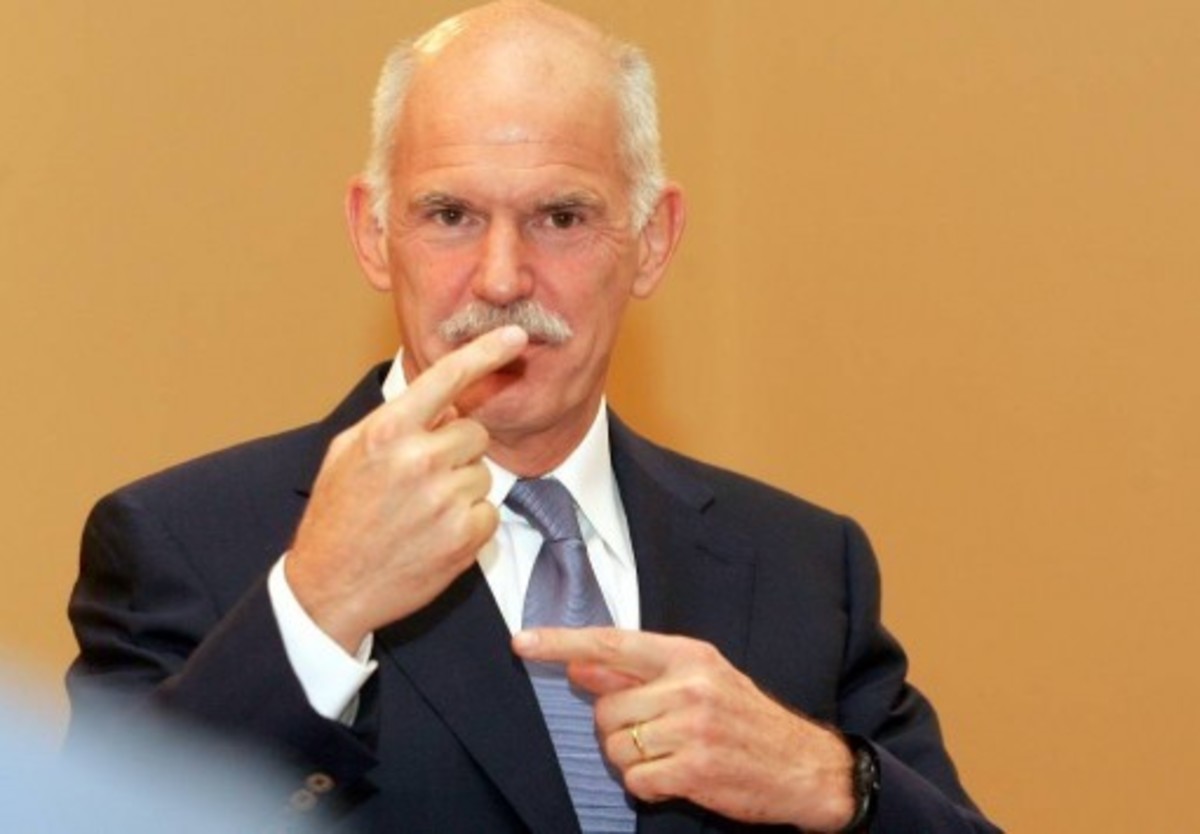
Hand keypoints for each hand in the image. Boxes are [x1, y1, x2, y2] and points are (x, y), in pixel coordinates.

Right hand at [287, 325, 527, 651]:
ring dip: (460, 487)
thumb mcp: (349, 452)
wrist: (331, 587)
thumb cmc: (338, 516)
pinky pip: (489, 510)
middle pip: (474, 432)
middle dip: (456, 450)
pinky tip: (434, 535)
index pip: (446, 378)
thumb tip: (444, 401)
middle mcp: (419, 460)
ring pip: (482, 473)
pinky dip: (469, 522)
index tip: (514, 336)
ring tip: (420, 512)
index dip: (485, 352)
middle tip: (420, 479)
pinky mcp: (465, 535)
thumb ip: (396, 420)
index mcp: (387, 431)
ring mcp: (445, 499)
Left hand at [512, 627, 855, 831]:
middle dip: (617, 727)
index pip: (612, 642)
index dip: (562, 642)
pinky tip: (676, 778)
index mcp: (689, 656)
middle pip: (606, 707)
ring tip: (670, 755)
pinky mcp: (694, 770)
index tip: (523, 641)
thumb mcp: (700, 679)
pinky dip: (646, 785)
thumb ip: (639, 671)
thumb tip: (580, 665)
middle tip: (655, 733)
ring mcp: (692, 728)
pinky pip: (635, 780)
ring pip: (616, 746)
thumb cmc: (745, 719)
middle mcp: (689, 686)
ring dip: (631, 759)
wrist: (803, 765)